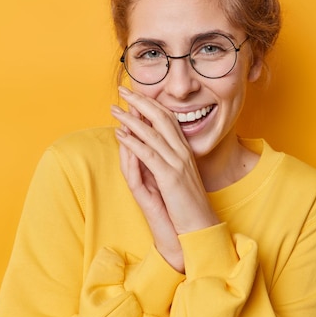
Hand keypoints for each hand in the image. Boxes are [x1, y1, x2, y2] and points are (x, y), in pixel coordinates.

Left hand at [111, 87, 219, 263]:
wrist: (200, 226)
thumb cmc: (187, 204)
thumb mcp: (177, 176)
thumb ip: (164, 159)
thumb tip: (148, 146)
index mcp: (185, 150)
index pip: (169, 118)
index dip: (152, 104)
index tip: (137, 94)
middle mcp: (183, 152)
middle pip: (161, 118)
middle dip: (141, 102)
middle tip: (123, 91)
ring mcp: (177, 163)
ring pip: (152, 133)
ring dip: (131, 119)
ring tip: (116, 110)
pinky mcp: (170, 177)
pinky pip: (148, 154)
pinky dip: (133, 142)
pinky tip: (120, 134)